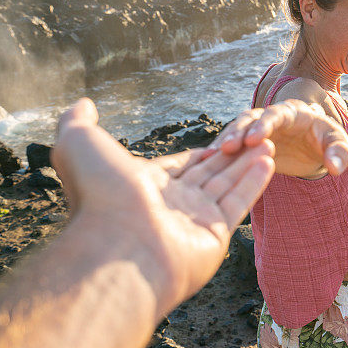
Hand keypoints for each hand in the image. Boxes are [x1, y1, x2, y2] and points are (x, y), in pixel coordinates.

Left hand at [51, 98, 275, 314]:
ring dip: (247, 163)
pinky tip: (268, 160)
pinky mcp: (215, 235)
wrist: (119, 245)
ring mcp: (193, 222)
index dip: (198, 153)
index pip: (179, 166)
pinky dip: (254, 181)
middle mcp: (170, 206)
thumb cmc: (99, 194)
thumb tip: (82, 102)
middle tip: (254, 137)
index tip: (219, 141)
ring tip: (268, 142)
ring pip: (226, 185)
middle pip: (208, 174)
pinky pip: (239, 202)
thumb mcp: (79, 143)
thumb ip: (79, 120)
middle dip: (231, 156)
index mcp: (143, 187)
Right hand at [205, 99, 347, 177]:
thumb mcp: (339, 145)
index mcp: (294, 112)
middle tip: (228, 147)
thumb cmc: (327, 142)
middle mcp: (271, 116)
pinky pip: (232, 143)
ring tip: (213, 155)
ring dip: (226, 140)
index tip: (255, 139)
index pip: (277, 113)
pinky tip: (207, 162)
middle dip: (239, 131)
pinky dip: (221, 150)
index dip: (265, 124)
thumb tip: (334, 167)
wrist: (313, 146)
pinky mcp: (248, 142)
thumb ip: (340, 153)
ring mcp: (257, 127)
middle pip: (251, 118)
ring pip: (237, 129)